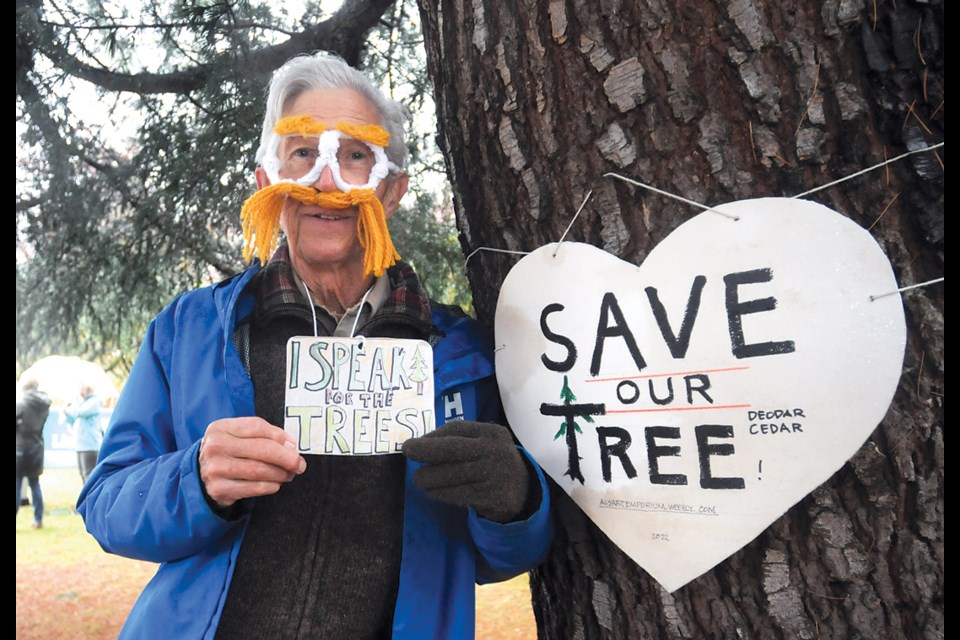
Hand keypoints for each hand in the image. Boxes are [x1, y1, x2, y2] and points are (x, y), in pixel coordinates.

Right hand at [198, 417, 306, 507]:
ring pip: (260, 470)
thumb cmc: (228, 452)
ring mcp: (215, 469)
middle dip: (287, 458)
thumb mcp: (238, 436)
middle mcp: (216, 447)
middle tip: (300, 465)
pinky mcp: (219, 489)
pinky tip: (275, 484)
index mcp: (221, 428)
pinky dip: (270, 486)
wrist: (200, 475)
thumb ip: (264, 435)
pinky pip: (254, 488)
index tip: (294, 446)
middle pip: (262, 449)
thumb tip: (291, 445)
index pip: (258, 427)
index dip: (280, 437)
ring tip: (288, 474)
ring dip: (281, 474)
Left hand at [402, 421, 530, 522]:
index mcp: (493, 433)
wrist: (523, 493)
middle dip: (425, 449)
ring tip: (418, 480)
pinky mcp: (492, 496)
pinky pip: (458, 494)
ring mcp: (495, 474)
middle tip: (407, 451)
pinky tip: (431, 492)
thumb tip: (421, 443)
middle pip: (452, 449)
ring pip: (451, 474)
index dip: (433, 435)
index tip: (415, 442)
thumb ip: (461, 441)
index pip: (457, 429)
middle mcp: (495, 450)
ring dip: (429, 478)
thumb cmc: (493, 464)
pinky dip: (440, 493)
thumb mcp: (485, 445)